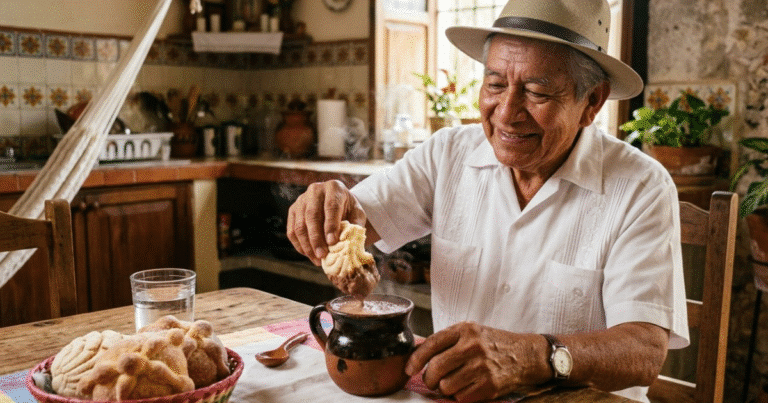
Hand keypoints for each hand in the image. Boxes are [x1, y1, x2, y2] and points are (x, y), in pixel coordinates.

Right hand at [286, 180, 366, 264]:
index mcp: (334, 188)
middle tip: (322, 255)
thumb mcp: (357, 214)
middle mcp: (315, 190)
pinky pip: (292, 231)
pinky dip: (299, 245)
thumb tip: (349, 244)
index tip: (333, 242)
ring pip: (299, 225)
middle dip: (316, 238)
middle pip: (312, 216)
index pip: (330, 206)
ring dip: (307, 245)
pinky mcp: (293, 210)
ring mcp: (301, 200)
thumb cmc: (348, 209)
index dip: (331, 225)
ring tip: (317, 259)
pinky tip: (309, 254)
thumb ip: (355, 226)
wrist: (336, 202)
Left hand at [405, 322, 549, 402]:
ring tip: (453, 383)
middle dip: (429, 379)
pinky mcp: (489, 385)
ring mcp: (481, 366)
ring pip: (446, 386)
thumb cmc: (494, 344)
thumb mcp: (472, 332)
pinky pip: (461, 397)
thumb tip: (418, 354)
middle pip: (436, 368)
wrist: (526, 355)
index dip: (416, 359)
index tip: (409, 368)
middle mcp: (472, 346)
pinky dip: (460, 396)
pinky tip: (467, 388)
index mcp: (465, 330)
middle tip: (432, 381)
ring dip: (445, 389)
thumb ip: (448, 341)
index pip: (432, 344)